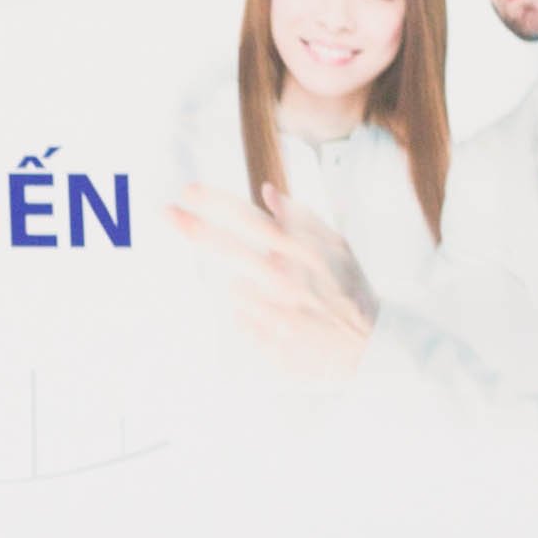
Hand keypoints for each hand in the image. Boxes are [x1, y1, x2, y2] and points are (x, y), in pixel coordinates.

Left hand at [166, 182, 377, 371]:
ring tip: (278, 292)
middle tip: (166, 213)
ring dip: (238, 284)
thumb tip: (267, 192)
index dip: (216, 203)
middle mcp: (284, 279)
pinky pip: (242, 321)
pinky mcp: (268, 340)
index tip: (188, 191)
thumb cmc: (352, 292)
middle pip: (227, 248)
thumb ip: (302, 217)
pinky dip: (249, 315)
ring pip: (233, 288)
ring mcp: (274, 312)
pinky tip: (273, 316)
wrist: (371, 346)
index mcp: (301, 251)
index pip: (249, 220)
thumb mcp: (337, 246)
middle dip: (193, 228)